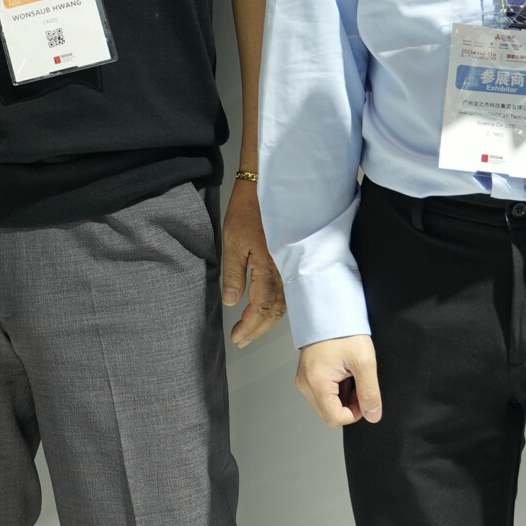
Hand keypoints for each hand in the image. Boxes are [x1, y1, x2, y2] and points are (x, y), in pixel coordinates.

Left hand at [220, 179, 286, 347]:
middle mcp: (285, 272)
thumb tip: (232, 302)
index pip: (260, 308)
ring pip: (284, 304)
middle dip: (258, 328)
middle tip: (242, 339)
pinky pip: (289, 291)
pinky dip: (278, 306)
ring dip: (268, 320)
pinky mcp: (292, 260)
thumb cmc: (249, 209)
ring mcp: (291, 267)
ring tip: (251, 330)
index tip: (238, 337)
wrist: (271, 186)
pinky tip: (268, 309)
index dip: (249, 326)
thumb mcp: (232, 241)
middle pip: (274, 312)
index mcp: (269, 270)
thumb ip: (234, 274)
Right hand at [295, 334, 383, 427]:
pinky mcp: (307, 375)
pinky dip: (337, 388)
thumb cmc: (344, 330)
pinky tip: (343, 371)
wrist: (329, 310)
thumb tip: (373, 415)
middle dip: (349, 404)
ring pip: (327, 404)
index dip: (355, 413)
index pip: (335, 418)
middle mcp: (305, 383)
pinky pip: (323, 393)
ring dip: (344, 396)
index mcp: (316, 382)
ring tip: (350, 373)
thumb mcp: (364, 362)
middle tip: (358, 381)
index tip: (364, 394)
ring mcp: (304, 379)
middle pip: (330, 413)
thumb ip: (370, 393)